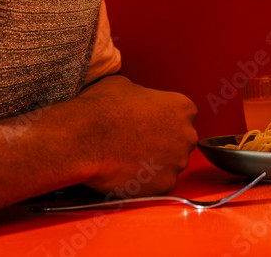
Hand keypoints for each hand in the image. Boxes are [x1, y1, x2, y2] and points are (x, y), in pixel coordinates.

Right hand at [74, 75, 197, 196]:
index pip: (182, 115)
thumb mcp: (126, 86)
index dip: (163, 120)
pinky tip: (128, 173)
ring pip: (171, 164)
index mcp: (182, 107)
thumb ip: (143, 95)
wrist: (84, 138)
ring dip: (155, 163)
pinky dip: (146, 182)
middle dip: (163, 142)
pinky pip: (159, 183)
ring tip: (129, 159)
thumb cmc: (102, 108)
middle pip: (180, 141)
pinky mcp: (165, 184)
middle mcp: (187, 134)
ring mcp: (178, 161)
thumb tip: (138, 101)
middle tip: (138, 143)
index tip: (148, 124)